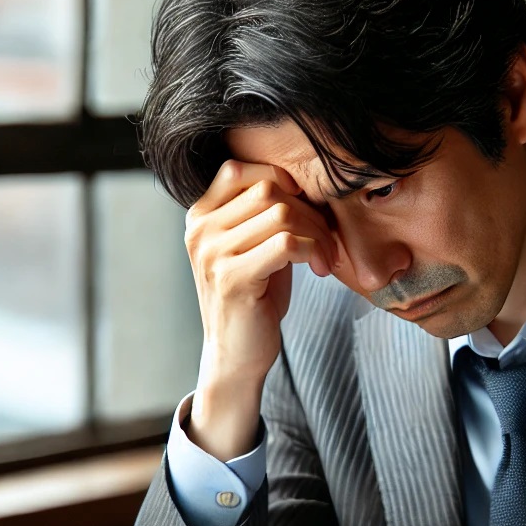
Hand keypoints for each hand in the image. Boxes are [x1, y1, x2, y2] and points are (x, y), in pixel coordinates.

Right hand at [184, 161, 340, 459]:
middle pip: (268, 189)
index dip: (281, 180)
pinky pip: (286, 243)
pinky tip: (319, 269)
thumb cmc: (254, 297)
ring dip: (316, 233)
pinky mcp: (232, 279)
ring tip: (325, 258)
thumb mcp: (252, 245)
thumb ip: (263, 212)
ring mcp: (212, 255)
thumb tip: (306, 177)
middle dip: (309, 211)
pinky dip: (313, 250)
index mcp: (199, 216)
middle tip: (327, 241)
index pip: (241, 168)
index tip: (305, 210)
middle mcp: (199, 231)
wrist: (236, 356)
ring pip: (281, 213)